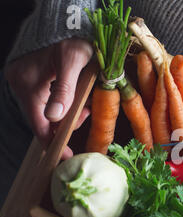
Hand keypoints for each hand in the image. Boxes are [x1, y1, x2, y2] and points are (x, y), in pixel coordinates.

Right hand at [5, 38, 92, 158]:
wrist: (66, 16)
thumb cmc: (72, 36)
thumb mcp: (73, 61)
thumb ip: (64, 89)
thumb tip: (54, 117)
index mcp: (28, 83)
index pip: (38, 124)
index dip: (53, 142)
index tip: (67, 157)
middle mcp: (21, 84)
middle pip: (42, 119)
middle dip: (65, 124)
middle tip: (85, 115)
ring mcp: (25, 80)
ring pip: (46, 110)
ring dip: (66, 114)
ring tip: (83, 106)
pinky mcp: (32, 77)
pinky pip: (46, 99)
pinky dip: (61, 104)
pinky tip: (76, 99)